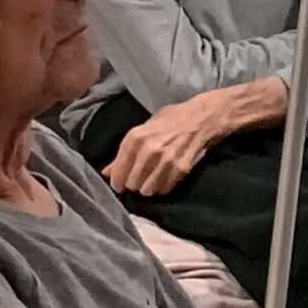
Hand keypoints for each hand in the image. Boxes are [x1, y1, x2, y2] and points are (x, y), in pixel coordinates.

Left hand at [104, 98, 228, 196]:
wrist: (201, 117)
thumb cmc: (170, 120)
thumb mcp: (143, 130)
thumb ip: (123, 153)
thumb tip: (106, 172)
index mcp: (134, 138)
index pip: (118, 174)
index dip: (118, 183)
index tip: (121, 185)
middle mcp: (148, 151)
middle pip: (132, 184)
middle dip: (134, 184)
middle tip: (140, 179)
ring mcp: (165, 161)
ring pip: (147, 190)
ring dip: (149, 188)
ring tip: (153, 179)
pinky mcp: (180, 169)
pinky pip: (164, 189)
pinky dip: (163, 187)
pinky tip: (165, 177)